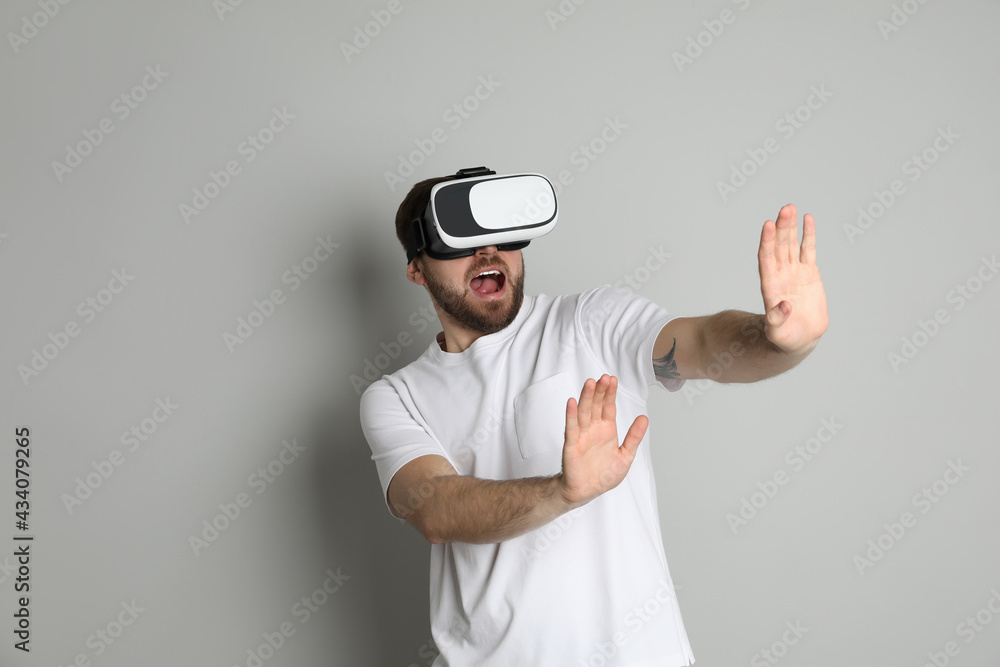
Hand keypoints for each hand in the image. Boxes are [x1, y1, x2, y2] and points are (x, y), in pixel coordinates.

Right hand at [558, 374, 647, 508]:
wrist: (587, 491)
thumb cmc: (604, 475)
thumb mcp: (626, 456)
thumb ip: (634, 437)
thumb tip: (645, 418)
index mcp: (607, 430)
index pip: (608, 407)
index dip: (610, 393)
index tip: (612, 380)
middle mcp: (594, 429)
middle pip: (596, 405)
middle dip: (600, 391)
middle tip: (604, 377)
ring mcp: (582, 435)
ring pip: (584, 412)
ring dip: (586, 397)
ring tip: (590, 383)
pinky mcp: (572, 444)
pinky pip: (571, 428)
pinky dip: (571, 414)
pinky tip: (572, 402)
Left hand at [758, 204, 829, 353]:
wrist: (800, 337)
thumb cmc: (785, 338)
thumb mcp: (777, 333)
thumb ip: (776, 320)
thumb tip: (783, 306)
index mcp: (770, 286)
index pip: (766, 258)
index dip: (767, 242)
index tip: (768, 225)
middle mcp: (780, 274)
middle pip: (779, 246)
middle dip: (781, 228)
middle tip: (785, 208)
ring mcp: (794, 271)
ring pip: (791, 244)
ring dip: (790, 226)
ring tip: (790, 207)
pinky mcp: (809, 272)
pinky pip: (808, 250)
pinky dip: (808, 235)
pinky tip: (808, 218)